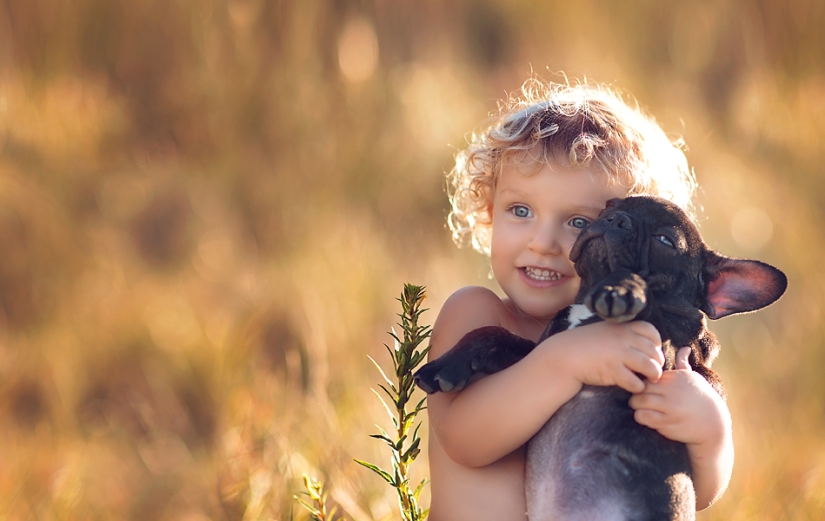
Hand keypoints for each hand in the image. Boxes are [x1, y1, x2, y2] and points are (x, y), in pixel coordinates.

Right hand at [543, 320, 663, 393]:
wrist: (564, 356)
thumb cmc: (585, 345)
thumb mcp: (605, 331)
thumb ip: (622, 333)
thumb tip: (644, 342)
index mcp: (621, 326)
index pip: (651, 331)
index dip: (656, 343)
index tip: (652, 352)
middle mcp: (622, 338)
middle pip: (653, 351)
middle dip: (657, 362)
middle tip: (654, 370)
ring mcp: (618, 355)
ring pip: (650, 367)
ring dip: (653, 375)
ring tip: (650, 379)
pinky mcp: (613, 371)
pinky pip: (636, 382)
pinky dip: (638, 387)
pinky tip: (634, 387)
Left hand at [628, 347, 728, 444]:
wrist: (714, 423)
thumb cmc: (701, 397)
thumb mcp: (693, 378)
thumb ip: (683, 363)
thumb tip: (685, 347)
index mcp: (675, 378)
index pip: (647, 374)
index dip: (642, 381)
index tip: (644, 387)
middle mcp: (672, 391)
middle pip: (640, 388)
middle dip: (636, 394)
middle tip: (637, 398)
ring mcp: (670, 407)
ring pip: (638, 402)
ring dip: (636, 406)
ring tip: (640, 407)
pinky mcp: (668, 423)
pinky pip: (644, 417)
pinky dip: (640, 417)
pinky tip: (646, 417)